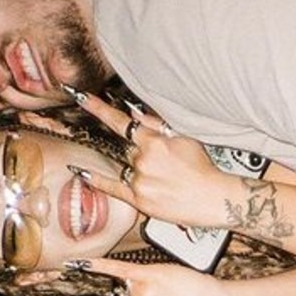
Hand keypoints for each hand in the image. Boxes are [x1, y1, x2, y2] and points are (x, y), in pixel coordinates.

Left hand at [60, 91, 225, 229]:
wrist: (216, 199)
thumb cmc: (203, 168)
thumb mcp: (184, 138)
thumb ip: (157, 124)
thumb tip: (134, 113)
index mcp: (154, 141)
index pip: (120, 120)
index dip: (98, 107)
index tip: (79, 96)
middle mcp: (143, 159)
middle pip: (126, 148)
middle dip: (137, 152)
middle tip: (161, 164)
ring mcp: (140, 180)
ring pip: (124, 167)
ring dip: (133, 168)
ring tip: (161, 177)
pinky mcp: (141, 200)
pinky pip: (113, 188)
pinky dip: (96, 180)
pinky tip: (82, 173)